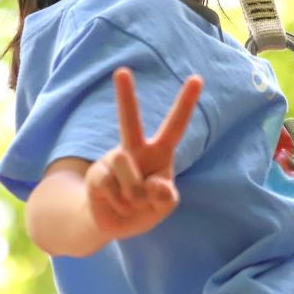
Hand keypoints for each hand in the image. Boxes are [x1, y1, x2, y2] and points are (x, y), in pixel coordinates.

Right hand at [85, 67, 203, 241]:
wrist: (112, 222)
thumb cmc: (144, 207)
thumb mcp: (163, 205)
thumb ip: (164, 195)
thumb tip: (150, 184)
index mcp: (159, 153)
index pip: (175, 126)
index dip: (185, 104)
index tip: (196, 78)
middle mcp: (134, 150)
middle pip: (130, 121)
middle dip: (125, 96)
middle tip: (121, 71)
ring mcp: (113, 160)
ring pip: (126, 167)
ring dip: (134, 194)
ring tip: (132, 203)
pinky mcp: (97, 175)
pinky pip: (113, 188)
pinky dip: (121, 205)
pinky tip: (117, 205)